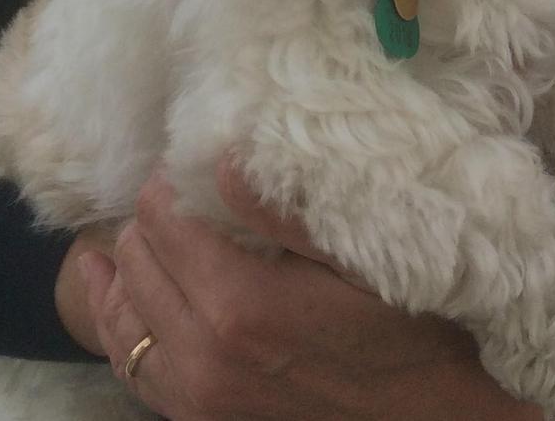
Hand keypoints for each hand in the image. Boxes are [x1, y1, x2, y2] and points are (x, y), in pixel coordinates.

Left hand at [73, 163, 531, 420]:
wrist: (433, 416)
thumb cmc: (408, 327)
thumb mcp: (359, 255)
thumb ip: (282, 211)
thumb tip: (219, 159)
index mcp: (238, 304)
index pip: (161, 220)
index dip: (166, 184)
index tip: (187, 166)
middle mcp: (203, 355)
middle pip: (136, 263)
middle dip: (146, 222)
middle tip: (172, 196)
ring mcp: (197, 398)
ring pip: (121, 321)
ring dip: (123, 273)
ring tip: (133, 238)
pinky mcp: (201, 420)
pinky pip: (134, 370)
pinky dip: (123, 329)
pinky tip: (124, 301)